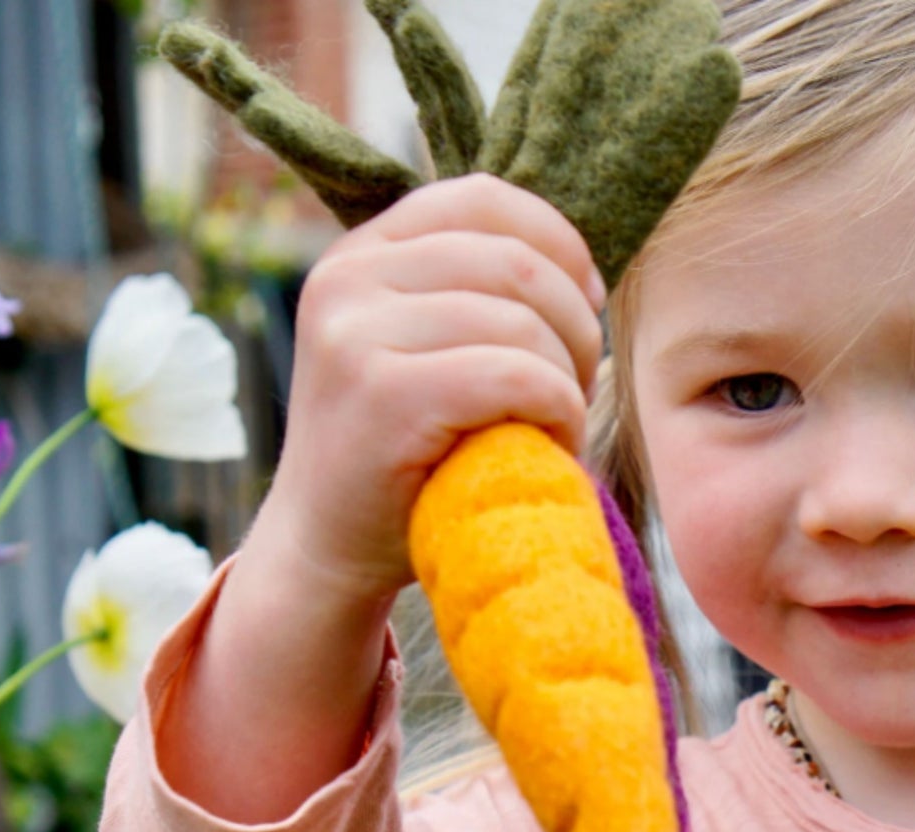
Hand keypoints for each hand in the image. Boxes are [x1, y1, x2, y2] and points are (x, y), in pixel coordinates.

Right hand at [260, 173, 605, 605]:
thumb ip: (468, 297)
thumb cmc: (401, 458)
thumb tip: (579, 266)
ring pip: (522, 321)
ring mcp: (357, 333)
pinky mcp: (383, 393)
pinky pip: (514, 373)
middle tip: (580, 387)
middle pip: (517, 262)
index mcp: (362, 254)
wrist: (327, 549)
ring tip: (560, 426)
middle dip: (576, 326)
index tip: (587, 301)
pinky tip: (553, 444)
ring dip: (570, 381)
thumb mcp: (423, 352)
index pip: (484, 198)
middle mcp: (349, 278)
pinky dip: (557, 410)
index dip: (558, 242)